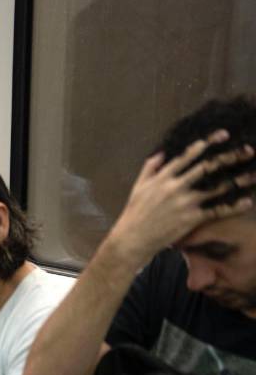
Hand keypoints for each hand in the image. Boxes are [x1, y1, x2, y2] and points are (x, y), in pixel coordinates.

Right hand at [107, 130, 254, 264]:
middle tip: (248, 150)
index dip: (207, 143)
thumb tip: (162, 153)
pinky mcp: (191, 219)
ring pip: (217, 188)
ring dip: (237, 180)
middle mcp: (176, 187)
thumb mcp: (138, 187)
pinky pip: (216, 211)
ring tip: (254, 174)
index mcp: (163, 177)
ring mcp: (185, 203)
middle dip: (229, 157)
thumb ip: (150, 168)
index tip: (224, 134)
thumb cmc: (134, 213)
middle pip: (208, 168)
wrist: (132, 239)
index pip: (188, 155)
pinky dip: (233, 206)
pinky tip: (247, 202)